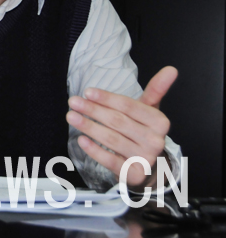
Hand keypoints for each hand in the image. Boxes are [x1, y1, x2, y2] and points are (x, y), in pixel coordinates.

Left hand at [66, 66, 177, 188]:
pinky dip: (94, 150)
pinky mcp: (133, 173)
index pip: (129, 106)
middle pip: (118, 121)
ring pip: (112, 139)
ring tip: (71, 116)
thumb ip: (157, 89)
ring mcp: (144, 158)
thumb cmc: (144, 132)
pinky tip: (81, 140)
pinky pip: (110, 160)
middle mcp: (154, 140)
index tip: (88, 92)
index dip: (107, 98)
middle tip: (73, 102)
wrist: (152, 167)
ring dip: (89, 126)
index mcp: (159, 122)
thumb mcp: (150, 111)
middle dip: (93, 110)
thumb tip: (171, 69)